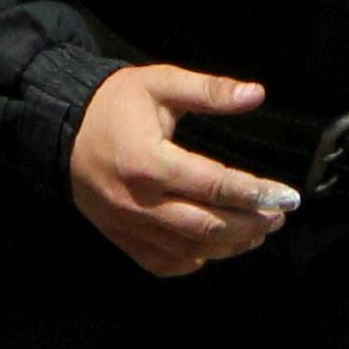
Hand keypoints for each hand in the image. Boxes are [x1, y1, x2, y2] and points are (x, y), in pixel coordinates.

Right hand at [70, 64, 296, 277]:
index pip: (214, 186)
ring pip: (192, 250)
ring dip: (232, 244)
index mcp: (148, 162)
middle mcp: (138, 202)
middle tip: (279, 214)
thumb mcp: (160, 84)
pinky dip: (197, 259)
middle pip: (208, 226)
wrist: (61, 130)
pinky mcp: (122, 240)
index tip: (287, 196)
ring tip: (259, 229)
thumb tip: (256, 94)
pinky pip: (165, 263)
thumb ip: (209, 91)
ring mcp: (129, 226)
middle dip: (251, 224)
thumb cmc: (115, 105)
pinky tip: (218, 245)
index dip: (256, 193)